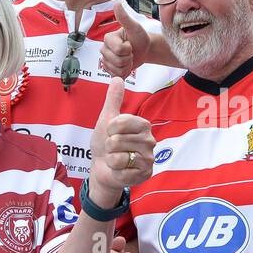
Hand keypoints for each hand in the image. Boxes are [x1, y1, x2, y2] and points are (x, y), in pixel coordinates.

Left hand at [87, 78, 153, 203]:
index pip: (120, 122)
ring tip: (116, 160)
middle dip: (109, 146)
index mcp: (143, 125)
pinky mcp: (145, 174)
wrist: (102, 169)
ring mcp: (149, 159)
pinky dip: (116, 172)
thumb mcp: (106, 120)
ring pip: (118, 156)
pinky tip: (121, 171)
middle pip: (117, 140)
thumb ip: (113, 100)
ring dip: (111, 159)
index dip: (109, 129)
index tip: (111, 133)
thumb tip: (117, 78)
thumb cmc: (105, 145)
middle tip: (113, 149)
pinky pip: (122, 170)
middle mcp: (150, 141)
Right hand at [101, 1, 150, 77]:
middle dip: (128, 58)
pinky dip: (125, 73)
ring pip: (116, 70)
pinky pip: (116, 76)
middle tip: (131, 52)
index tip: (130, 44)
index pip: (119, 49)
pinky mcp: (109, 70)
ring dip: (127, 66)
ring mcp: (106, 61)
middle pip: (117, 61)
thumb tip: (116, 4)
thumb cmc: (140, 37)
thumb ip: (124, 18)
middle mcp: (104, 49)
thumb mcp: (134, 27)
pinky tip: (126, 66)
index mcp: (108, 38)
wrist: (144, 49)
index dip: (128, 49)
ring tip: (129, 58)